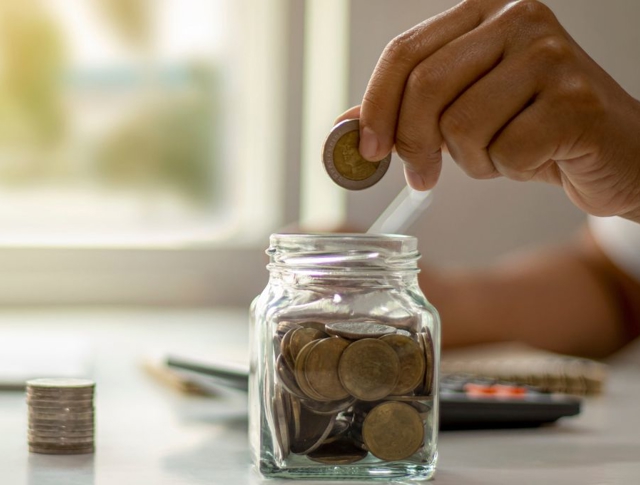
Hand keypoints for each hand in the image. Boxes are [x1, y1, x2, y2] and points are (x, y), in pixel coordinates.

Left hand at [338, 0, 639, 221]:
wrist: (613, 152)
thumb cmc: (531, 129)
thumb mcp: (461, 111)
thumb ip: (406, 111)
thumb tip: (343, 127)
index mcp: (483, 12)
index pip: (404, 53)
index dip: (375, 106)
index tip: (367, 150)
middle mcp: (518, 19)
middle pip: (425, 88)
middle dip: (413, 144)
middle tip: (421, 175)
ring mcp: (552, 56)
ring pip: (462, 126)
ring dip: (472, 160)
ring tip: (501, 152)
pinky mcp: (576, 101)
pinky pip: (506, 153)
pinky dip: (509, 170)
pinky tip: (534, 157)